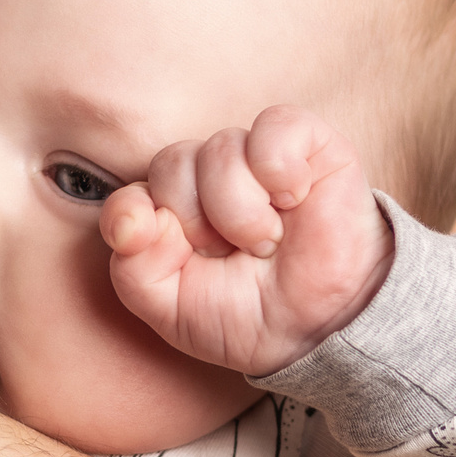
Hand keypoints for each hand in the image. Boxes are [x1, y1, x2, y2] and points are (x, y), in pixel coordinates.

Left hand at [100, 104, 393, 376]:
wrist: (324, 330)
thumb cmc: (249, 317)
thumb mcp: (172, 310)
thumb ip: (132, 271)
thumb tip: (131, 222)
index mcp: (172, 209)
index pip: (131, 194)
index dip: (138, 220)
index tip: (173, 252)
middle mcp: (209, 175)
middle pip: (171, 164)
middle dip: (197, 221)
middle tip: (231, 254)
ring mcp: (256, 156)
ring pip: (220, 148)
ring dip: (241, 210)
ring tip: (268, 241)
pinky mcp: (307, 143)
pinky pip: (274, 126)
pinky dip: (279, 169)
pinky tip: (294, 200)